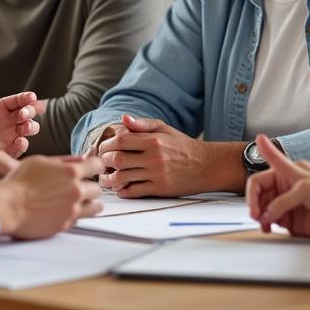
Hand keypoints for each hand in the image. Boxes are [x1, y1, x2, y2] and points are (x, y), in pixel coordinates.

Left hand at [0, 69, 38, 155]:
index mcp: (0, 107)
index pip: (18, 100)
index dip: (27, 98)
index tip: (31, 97)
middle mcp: (6, 121)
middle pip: (27, 114)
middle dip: (30, 112)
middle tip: (23, 114)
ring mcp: (6, 136)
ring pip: (27, 130)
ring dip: (31, 128)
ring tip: (25, 128)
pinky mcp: (3, 150)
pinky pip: (18, 148)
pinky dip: (23, 146)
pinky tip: (19, 142)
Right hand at [0, 155, 104, 238]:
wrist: (8, 207)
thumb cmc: (19, 182)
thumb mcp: (39, 161)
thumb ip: (63, 160)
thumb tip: (80, 160)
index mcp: (70, 172)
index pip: (97, 165)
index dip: (96, 165)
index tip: (93, 168)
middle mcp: (75, 191)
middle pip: (97, 189)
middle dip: (89, 187)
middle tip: (82, 187)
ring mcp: (72, 210)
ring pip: (95, 207)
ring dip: (90, 203)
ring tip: (82, 202)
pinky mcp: (65, 225)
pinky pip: (79, 219)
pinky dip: (75, 215)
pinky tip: (66, 212)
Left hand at [95, 114, 217, 197]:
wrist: (207, 165)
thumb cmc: (183, 146)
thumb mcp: (165, 129)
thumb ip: (143, 124)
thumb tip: (123, 118)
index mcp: (153, 140)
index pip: (121, 140)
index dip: (107, 144)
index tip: (104, 148)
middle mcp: (154, 157)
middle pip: (118, 159)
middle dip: (105, 161)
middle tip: (102, 163)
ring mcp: (157, 174)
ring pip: (123, 178)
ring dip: (110, 179)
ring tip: (106, 179)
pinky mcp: (160, 189)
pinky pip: (135, 192)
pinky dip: (124, 191)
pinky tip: (121, 189)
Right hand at [245, 134, 309, 236]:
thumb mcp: (305, 186)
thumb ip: (283, 199)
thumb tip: (265, 211)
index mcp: (283, 173)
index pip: (258, 181)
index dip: (252, 193)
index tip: (252, 206)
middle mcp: (281, 189)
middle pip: (258, 198)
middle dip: (255, 207)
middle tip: (256, 216)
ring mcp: (284, 205)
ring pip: (263, 211)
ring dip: (260, 218)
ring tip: (264, 224)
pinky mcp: (289, 220)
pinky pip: (272, 223)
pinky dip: (267, 226)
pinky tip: (270, 228)